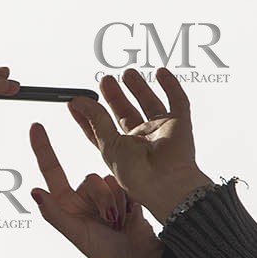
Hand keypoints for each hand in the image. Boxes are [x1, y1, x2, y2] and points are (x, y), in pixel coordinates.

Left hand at [28, 126, 163, 257]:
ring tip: (121, 222)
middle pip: (90, 179)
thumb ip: (56, 214)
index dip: (44, 149)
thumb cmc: (109, 256)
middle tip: (109, 222)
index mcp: (68, 207)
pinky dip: (128, 199)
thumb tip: (36, 192)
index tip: (35, 128)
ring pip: (109, 180)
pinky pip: (124, 183)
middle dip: (102, 199)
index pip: (52, 172)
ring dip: (116, 201)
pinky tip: (131, 215)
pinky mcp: (125, 194)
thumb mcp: (78, 236)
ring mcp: (105, 196)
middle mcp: (85, 199)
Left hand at [60, 67, 210, 221]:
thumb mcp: (108, 146)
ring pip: (149, 104)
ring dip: (139, 88)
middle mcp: (140, 141)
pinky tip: (161, 74)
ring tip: (128, 74)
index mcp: (121, 150)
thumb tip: (79, 102)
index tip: (76, 102)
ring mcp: (160, 132)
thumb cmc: (139, 177)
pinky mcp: (179, 125)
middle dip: (114, 97)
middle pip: (125, 113)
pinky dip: (171, 86)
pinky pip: (177, 102)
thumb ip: (96, 121)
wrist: (168, 183)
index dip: (88, 115)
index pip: (101, 128)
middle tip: (105, 81)